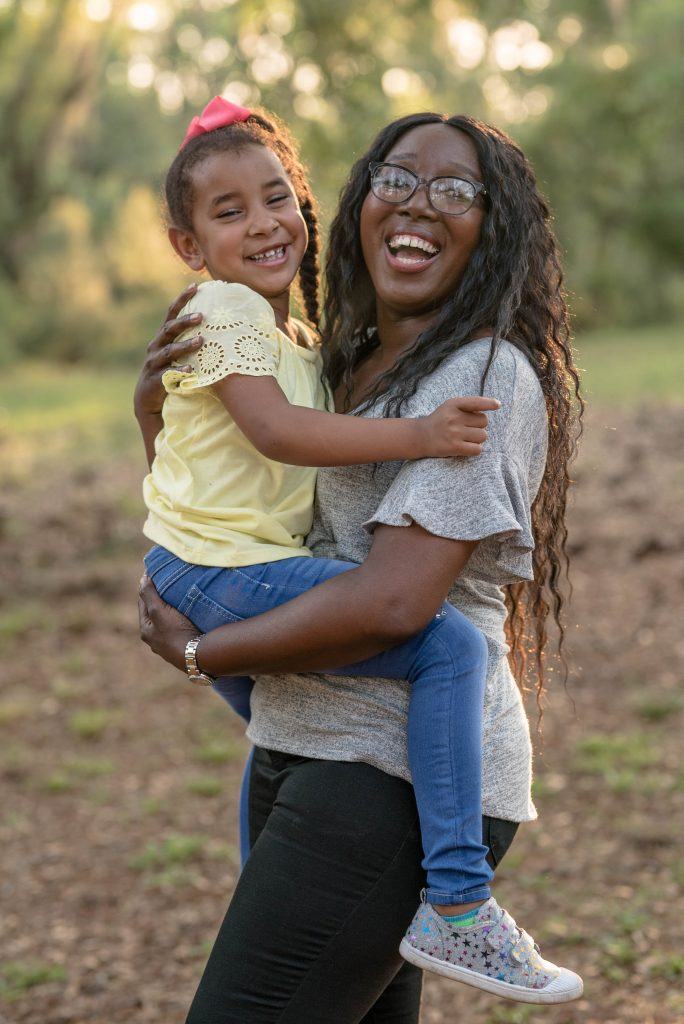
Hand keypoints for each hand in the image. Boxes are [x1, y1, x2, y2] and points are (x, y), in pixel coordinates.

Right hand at [133, 284, 204, 418]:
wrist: (149, 400)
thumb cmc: (171, 373)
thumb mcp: (179, 355)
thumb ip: (192, 341)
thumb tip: (220, 327)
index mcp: (163, 338)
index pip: (171, 314)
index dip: (182, 300)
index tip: (195, 286)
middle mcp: (156, 347)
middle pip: (169, 329)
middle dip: (184, 321)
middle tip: (201, 316)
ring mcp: (153, 363)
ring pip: (169, 351)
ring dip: (185, 345)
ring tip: (201, 341)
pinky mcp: (154, 380)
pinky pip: (167, 374)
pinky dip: (180, 371)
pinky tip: (192, 369)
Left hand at [138, 575, 197, 672]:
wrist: (198, 656)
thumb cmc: (176, 632)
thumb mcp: (158, 610)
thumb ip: (149, 594)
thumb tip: (142, 579)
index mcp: (146, 630)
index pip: (143, 603)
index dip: (147, 587)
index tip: (153, 574)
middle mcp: (155, 640)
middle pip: (154, 613)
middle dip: (159, 599)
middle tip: (167, 584)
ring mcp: (169, 646)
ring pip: (167, 623)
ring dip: (170, 611)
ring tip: (179, 598)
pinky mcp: (183, 649)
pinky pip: (178, 630)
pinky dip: (180, 620)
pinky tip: (189, 617)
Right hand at [421, 396, 499, 457]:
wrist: (420, 437)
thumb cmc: (440, 421)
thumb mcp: (450, 407)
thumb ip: (468, 406)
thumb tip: (494, 406)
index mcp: (453, 404)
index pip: (475, 402)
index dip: (488, 403)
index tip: (497, 405)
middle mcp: (454, 417)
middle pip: (484, 421)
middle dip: (480, 425)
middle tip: (468, 428)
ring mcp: (454, 433)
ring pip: (483, 436)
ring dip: (478, 438)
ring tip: (467, 438)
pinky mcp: (454, 447)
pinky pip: (477, 449)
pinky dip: (475, 449)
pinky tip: (467, 447)